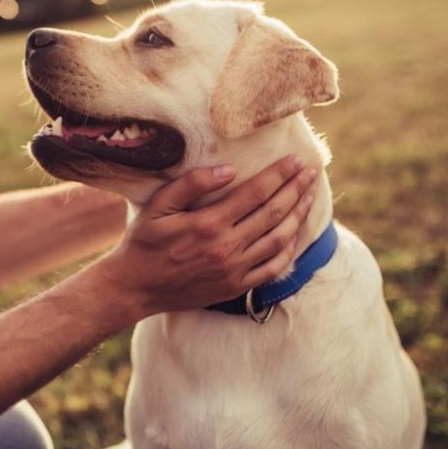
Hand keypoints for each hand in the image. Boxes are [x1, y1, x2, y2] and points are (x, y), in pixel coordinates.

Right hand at [100, 156, 316, 319]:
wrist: (136, 287)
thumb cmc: (144, 242)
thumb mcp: (158, 206)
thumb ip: (191, 184)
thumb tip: (229, 169)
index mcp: (208, 224)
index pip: (255, 193)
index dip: (279, 175)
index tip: (295, 161)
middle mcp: (226, 247)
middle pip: (273, 213)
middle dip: (295, 190)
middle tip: (311, 172)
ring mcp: (234, 270)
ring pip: (278, 239)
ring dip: (298, 216)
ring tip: (309, 197)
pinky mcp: (236, 287)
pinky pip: (272, 268)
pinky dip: (289, 250)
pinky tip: (295, 234)